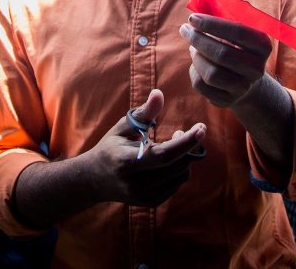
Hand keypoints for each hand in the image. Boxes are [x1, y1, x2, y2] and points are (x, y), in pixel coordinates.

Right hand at [83, 89, 205, 206]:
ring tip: (171, 142)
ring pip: (181, 175)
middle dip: (187, 146)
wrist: (94, 180)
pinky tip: (167, 160)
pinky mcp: (151, 202)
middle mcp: (136, 183)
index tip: (201, 128)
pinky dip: (179, 168)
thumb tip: (159, 93)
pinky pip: (177, 183)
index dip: (185, 143)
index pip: (163, 155)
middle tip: (180, 130)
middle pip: (177, 166)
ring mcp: (144, 196)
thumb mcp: (122, 127)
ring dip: (184, 157)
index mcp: (126, 162)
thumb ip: (143, 113)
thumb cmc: (111, 147)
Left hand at [180, 13, 272, 109]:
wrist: (246, 83)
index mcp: (263, 46)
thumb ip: (222, 16)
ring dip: (196, 57)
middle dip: (198, 39)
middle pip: (222, 53)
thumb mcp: (236, 33)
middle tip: (185, 30)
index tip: (193, 18)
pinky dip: (194, 71)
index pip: (238, 31)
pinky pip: (202, 85)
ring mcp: (243, 88)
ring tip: (193, 48)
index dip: (212, 24)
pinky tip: (197, 64)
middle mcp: (257, 69)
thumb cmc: (237, 48)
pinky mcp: (227, 101)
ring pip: (210, 72)